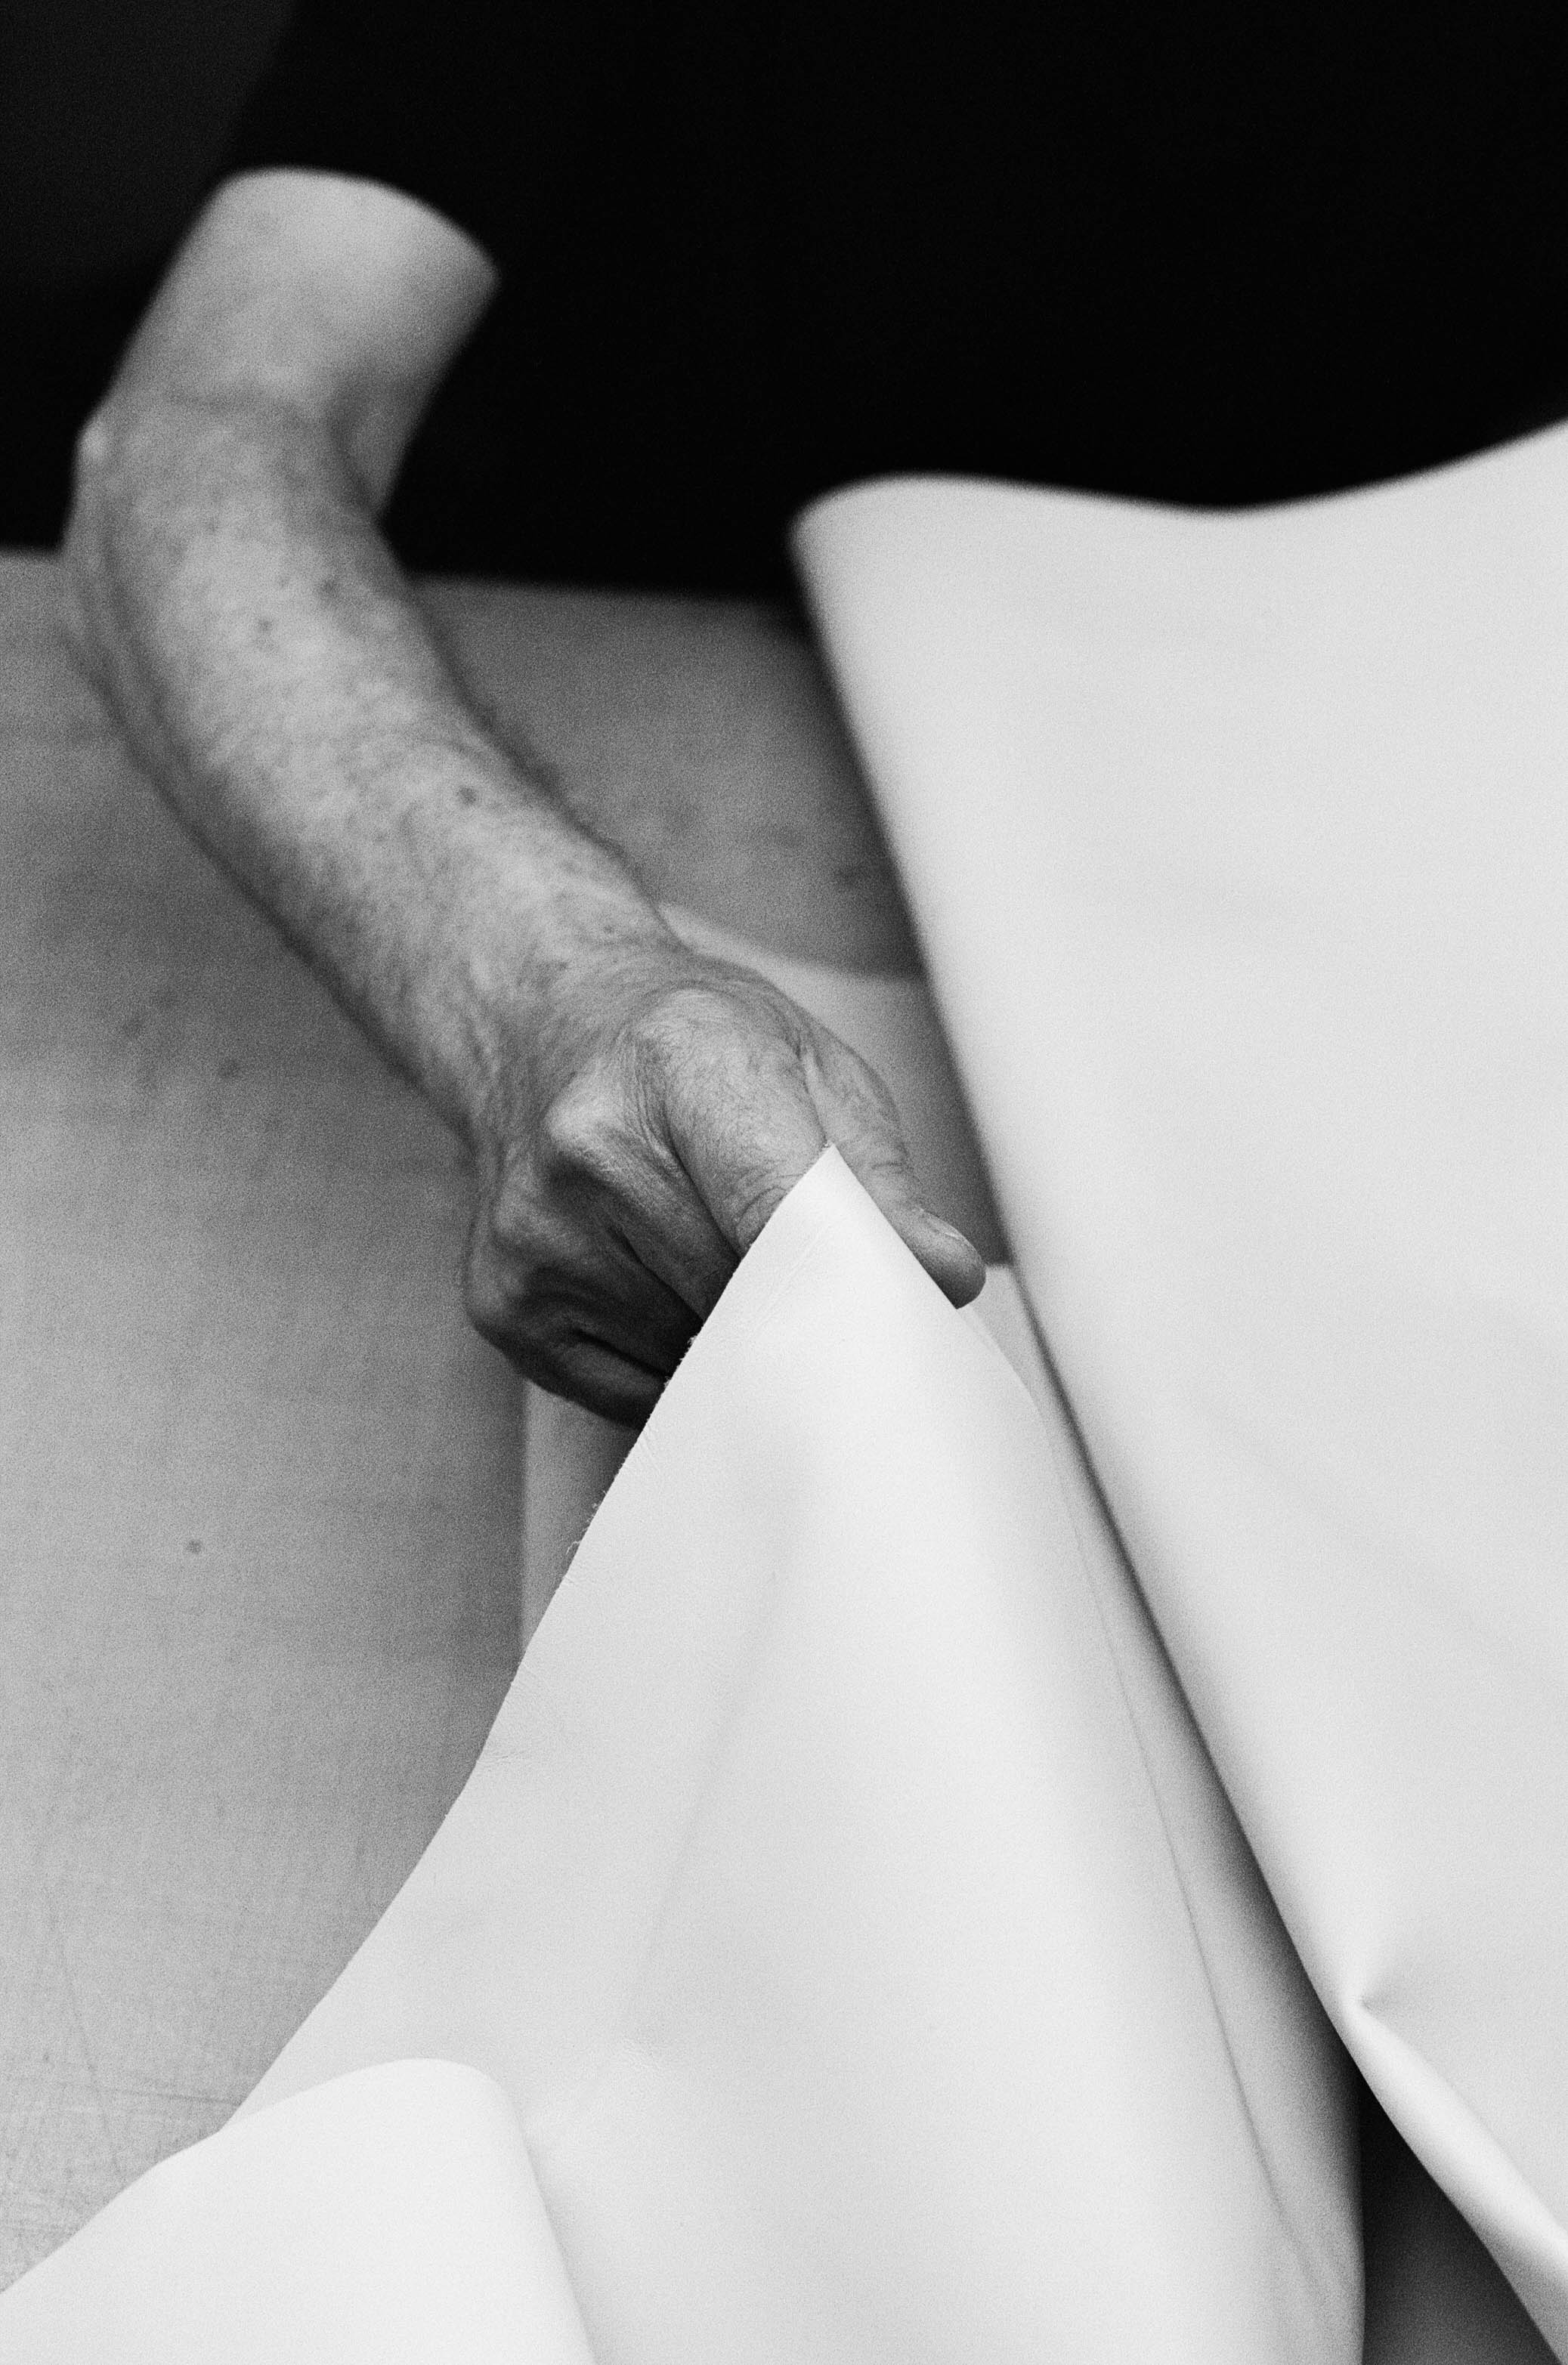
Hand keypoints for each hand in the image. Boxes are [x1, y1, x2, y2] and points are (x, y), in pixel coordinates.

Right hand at [461, 924, 985, 1422]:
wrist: (537, 1022)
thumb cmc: (683, 1040)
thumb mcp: (805, 1060)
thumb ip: (874, 1172)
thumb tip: (937, 1275)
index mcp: (678, 1063)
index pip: (777, 1201)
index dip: (855, 1270)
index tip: (913, 1298)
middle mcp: (587, 1152)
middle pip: (747, 1298)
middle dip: (805, 1305)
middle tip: (821, 1273)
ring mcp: (536, 1241)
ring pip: (696, 1355)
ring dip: (736, 1333)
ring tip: (718, 1248)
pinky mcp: (507, 1311)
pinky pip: (638, 1393)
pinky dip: (676, 1358)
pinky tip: (663, 1280)